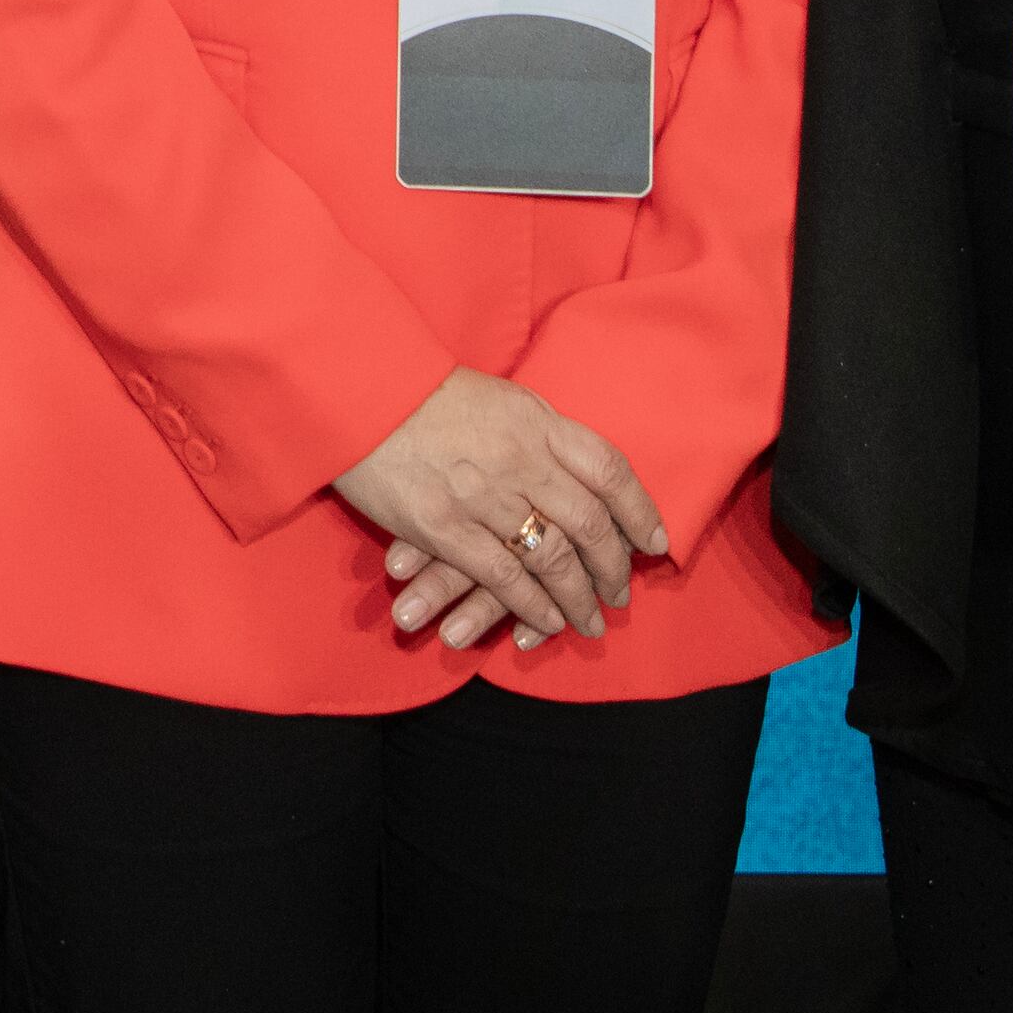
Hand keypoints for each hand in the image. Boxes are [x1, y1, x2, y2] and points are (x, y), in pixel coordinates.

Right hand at [334, 369, 670, 653]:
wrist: (357, 390)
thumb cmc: (422, 391)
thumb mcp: (497, 397)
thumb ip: (537, 433)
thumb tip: (572, 467)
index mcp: (537, 421)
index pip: (610, 470)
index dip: (641, 511)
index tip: (656, 541)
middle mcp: (522, 459)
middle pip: (590, 523)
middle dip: (613, 567)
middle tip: (620, 593)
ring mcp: (484, 496)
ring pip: (554, 559)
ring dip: (579, 598)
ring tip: (590, 622)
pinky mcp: (444, 527)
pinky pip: (504, 577)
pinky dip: (534, 605)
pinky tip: (547, 621)